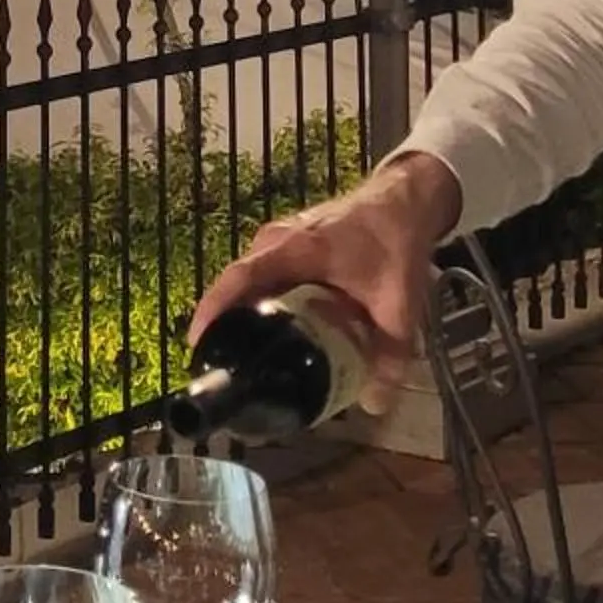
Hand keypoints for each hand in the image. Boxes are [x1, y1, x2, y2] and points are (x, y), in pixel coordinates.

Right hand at [186, 153, 461, 409]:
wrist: (405, 199)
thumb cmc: (396, 241)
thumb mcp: (398, 301)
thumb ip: (390, 352)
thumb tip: (375, 404)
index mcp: (296, 249)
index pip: (239, 278)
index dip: (213, 310)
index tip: (196, 344)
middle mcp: (275, 240)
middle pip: (236, 284)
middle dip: (225, 324)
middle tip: (223, 366)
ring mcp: (277, 238)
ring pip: (247, 280)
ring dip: (241, 313)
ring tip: (240, 353)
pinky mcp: (285, 242)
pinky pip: (259, 274)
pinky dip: (257, 300)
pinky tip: (269, 329)